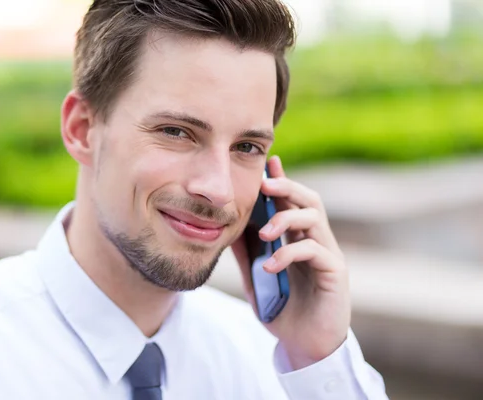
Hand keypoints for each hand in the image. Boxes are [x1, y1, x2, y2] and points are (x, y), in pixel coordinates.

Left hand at [231, 156, 349, 369]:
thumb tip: (228, 226)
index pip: (292, 201)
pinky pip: (314, 251)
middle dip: (288, 187)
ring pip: (314, 218)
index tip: (267, 163)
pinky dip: (289, 253)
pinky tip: (270, 266)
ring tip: (264, 232)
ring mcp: (328, 255)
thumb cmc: (283, 308)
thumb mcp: (256, 276)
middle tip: (265, 185)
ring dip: (286, 219)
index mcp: (299, 237)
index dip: (282, 180)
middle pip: (309, 200)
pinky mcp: (335, 273)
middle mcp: (317, 240)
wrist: (304, 345)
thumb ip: (247, 252)